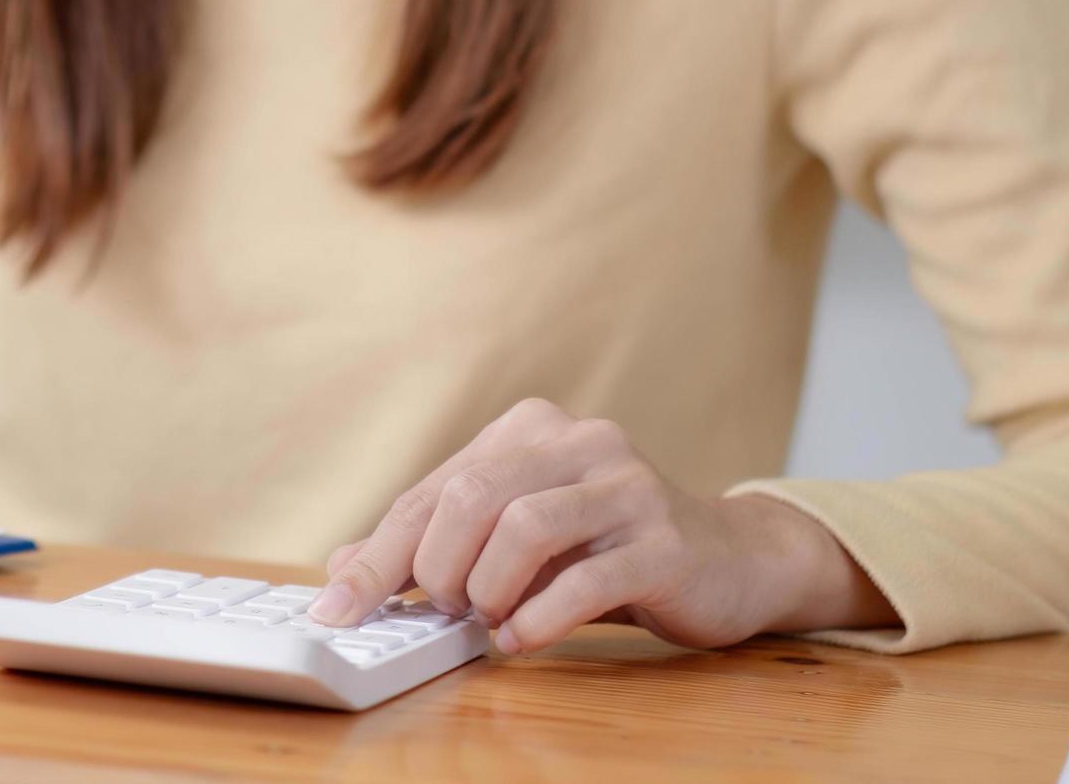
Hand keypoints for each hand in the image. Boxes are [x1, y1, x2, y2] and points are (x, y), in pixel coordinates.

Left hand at [310, 398, 895, 653]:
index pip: (432, 489)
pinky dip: (538, 617)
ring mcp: (629, 487)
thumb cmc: (606, 550)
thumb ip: (435, 544)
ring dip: (487, 588)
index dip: (378, 554)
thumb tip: (341, 569)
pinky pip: (584, 580)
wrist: (730, 561)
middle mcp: (581, 442)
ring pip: (524, 527)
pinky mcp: (665, 542)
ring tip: (487, 618)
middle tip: (440, 608)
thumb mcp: (514, 540)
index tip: (338, 609)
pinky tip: (522, 638)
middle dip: (436, 567)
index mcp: (531, 430)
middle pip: (471, 496)